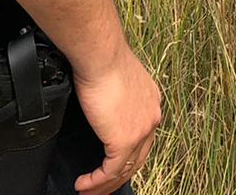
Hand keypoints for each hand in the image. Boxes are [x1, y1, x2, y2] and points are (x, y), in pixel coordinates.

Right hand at [71, 47, 161, 193]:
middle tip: (99, 186)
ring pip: (124, 169)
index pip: (142, 138)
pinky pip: (110, 171)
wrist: (100, 54)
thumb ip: (112, 97)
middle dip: (116, 176)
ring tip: (87, 190)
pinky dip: (96, 181)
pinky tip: (84, 183)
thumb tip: (99, 104)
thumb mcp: (113, 80)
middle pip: (137, 158)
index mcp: (150, 102)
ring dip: (104, 184)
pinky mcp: (125, 140)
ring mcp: (141, 131)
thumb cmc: (100, 57)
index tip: (109, 163)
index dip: (126, 155)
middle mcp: (151, 117)